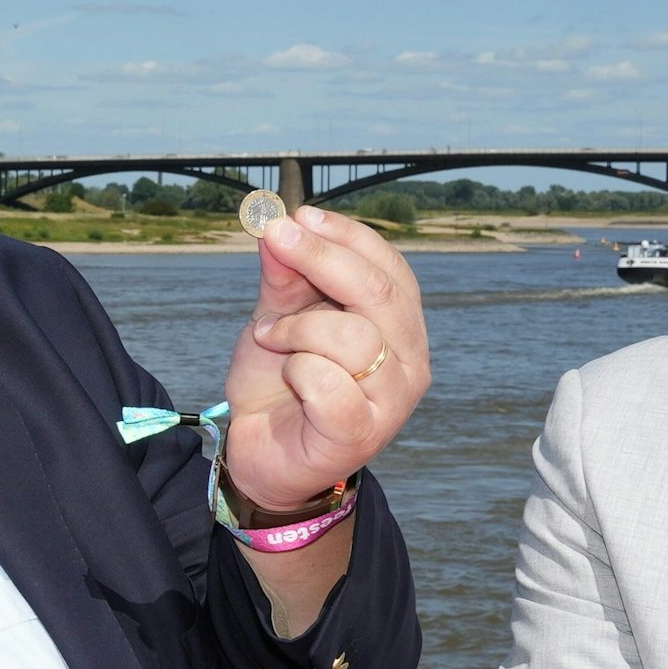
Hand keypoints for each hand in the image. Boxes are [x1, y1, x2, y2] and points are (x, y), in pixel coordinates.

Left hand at [219, 207, 428, 513]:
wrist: (258, 452)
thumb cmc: (279, 382)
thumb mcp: (277, 317)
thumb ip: (285, 275)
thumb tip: (280, 225)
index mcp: (399, 326)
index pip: (389, 268)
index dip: (345, 236)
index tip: (298, 216)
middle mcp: (409, 360)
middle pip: (379, 293)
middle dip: (321, 258)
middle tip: (276, 239)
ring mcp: (392, 401)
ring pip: (353, 337)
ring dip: (297, 329)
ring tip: (268, 338)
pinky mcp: (362, 435)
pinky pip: (330, 385)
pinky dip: (298, 372)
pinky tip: (287, 379)